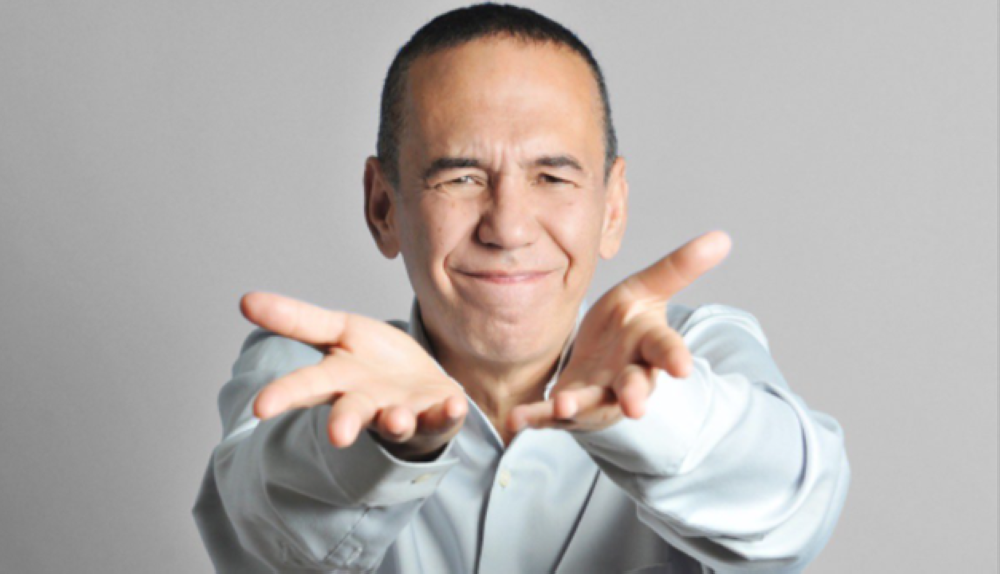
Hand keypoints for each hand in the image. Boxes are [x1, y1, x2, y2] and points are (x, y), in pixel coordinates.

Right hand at [241, 292, 467, 459]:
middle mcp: (367, 403)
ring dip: (395, 421)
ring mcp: (402, 412)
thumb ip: (297, 320)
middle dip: (343, 423)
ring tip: (394, 419)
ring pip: (394, 421)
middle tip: (337, 435)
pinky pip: (442, 417)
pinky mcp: (436, 415)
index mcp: (337, 381)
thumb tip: (243, 300)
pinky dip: (448, 413)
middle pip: (350, 413)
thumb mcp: (337, 332)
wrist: (422, 388)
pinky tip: (453, 405)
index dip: (283, 396)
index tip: (260, 407)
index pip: (305, 387)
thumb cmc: (372, 362)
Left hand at [507, 230, 731, 433]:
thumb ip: (678, 268)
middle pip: (634, 386)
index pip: (665, 350)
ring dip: (578, 406)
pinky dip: (534, 418)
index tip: (683, 367)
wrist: (600, 365)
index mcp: (648, 346)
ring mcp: (597, 397)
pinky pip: (548, 416)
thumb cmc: (627, 327)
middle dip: (634, 394)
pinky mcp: (567, 409)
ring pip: (591, 404)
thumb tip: (722, 237)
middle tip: (635, 407)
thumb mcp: (648, 291)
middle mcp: (627, 377)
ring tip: (563, 405)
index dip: (674, 357)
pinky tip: (516, 419)